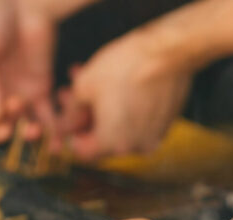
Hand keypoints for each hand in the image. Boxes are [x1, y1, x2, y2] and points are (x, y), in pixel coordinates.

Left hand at [62, 31, 193, 159]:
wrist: (168, 54)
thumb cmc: (126, 67)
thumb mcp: (84, 85)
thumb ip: (70, 112)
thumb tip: (64, 124)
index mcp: (112, 144)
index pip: (83, 152)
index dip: (71, 133)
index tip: (68, 118)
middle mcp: (135, 147)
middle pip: (102, 141)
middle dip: (86, 118)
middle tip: (76, 96)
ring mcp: (153, 137)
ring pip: (121, 130)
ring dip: (105, 113)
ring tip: (96, 87)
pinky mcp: (165, 125)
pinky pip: (139, 124)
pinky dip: (126, 112)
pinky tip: (119, 91)